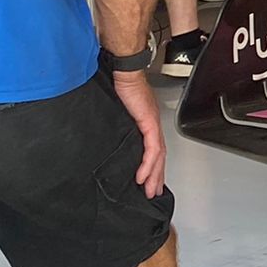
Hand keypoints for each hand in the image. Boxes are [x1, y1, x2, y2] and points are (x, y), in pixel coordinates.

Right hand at [112, 71, 167, 198]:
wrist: (125, 73)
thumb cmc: (121, 87)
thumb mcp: (118, 113)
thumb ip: (118, 127)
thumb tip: (108, 138)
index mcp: (147, 124)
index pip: (153, 151)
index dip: (152, 168)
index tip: (148, 182)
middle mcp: (153, 126)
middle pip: (158, 157)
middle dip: (156, 177)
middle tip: (152, 193)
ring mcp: (153, 125)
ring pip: (157, 156)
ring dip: (153, 175)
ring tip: (148, 190)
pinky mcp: (149, 123)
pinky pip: (151, 149)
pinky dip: (147, 164)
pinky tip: (142, 176)